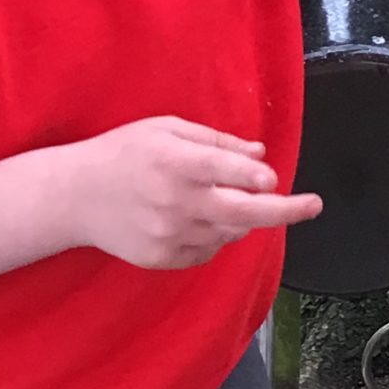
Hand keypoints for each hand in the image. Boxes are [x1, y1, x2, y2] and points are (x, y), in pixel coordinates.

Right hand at [61, 118, 321, 270]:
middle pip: (247, 214)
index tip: (272, 179)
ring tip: (220, 198)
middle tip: (314, 206)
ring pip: (232, 232)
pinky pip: (209, 250)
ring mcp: (170, 235)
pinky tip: (194, 217)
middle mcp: (178, 202)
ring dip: (243, 217)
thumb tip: (260, 154)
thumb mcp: (167, 130)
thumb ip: (216, 142)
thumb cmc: (124, 153)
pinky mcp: (164, 258)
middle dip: (287, 211)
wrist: (73, 197)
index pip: (234, 173)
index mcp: (178, 164)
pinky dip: (216, 235)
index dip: (260, 178)